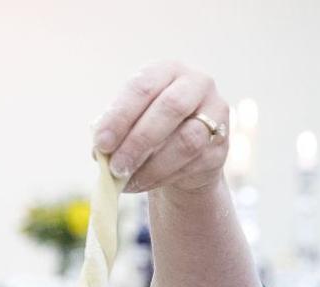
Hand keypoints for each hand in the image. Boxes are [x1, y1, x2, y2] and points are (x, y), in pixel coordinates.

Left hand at [93, 62, 229, 195]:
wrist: (182, 159)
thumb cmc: (150, 134)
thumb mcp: (131, 124)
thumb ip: (116, 131)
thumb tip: (99, 151)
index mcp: (167, 71)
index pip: (143, 86)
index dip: (120, 116)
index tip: (100, 143)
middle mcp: (196, 84)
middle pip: (169, 108)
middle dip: (138, 141)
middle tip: (115, 167)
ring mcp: (215, 114)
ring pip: (186, 140)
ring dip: (152, 165)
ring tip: (127, 179)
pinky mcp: (220, 146)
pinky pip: (192, 164)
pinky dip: (162, 177)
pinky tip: (143, 183)